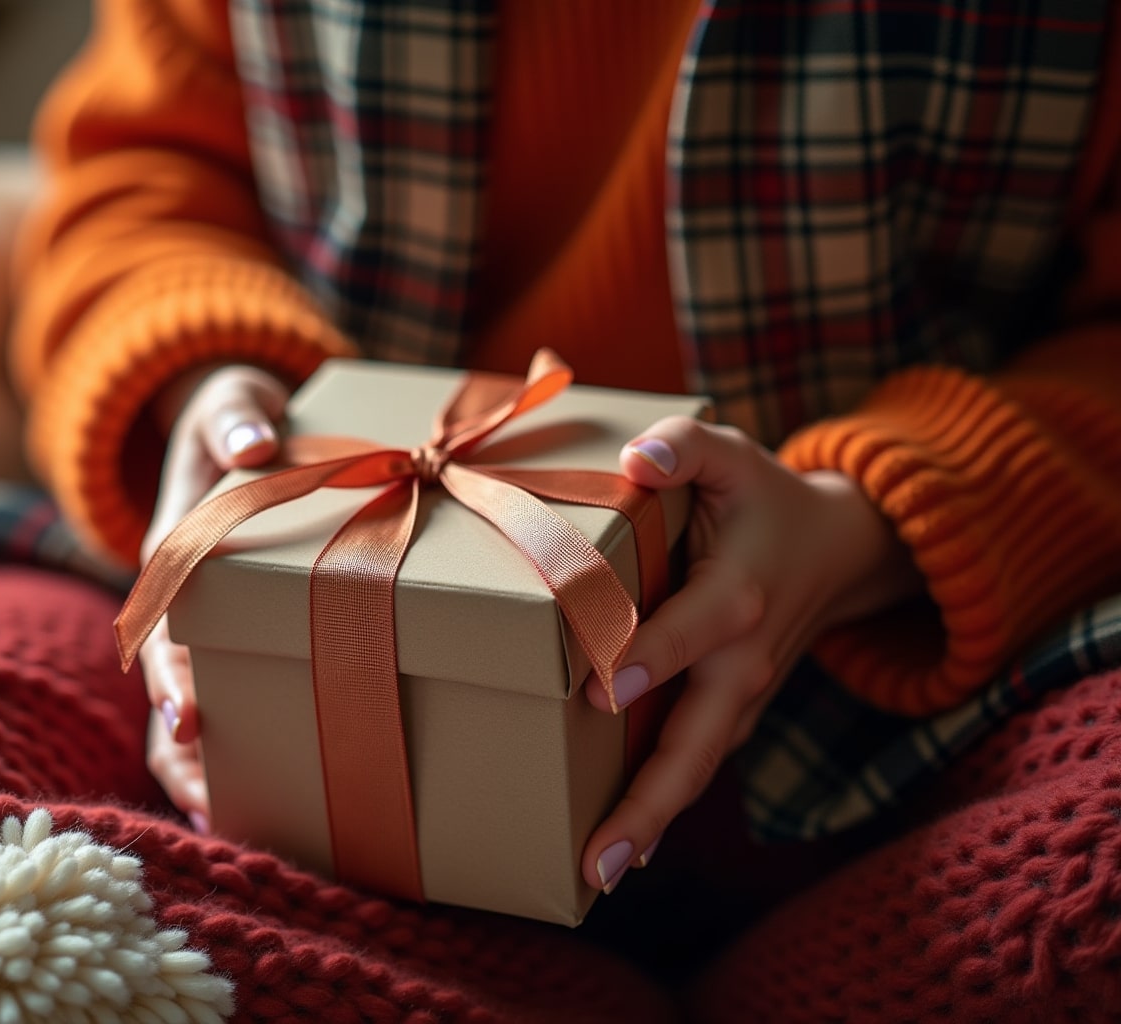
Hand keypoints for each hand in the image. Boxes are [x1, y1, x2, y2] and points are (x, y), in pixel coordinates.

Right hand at [138, 364, 289, 829]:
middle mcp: (180, 604)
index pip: (164, 625)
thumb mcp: (231, 405)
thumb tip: (255, 445)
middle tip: (211, 802)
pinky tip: (271, 805)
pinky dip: (240, 752)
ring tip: (233, 826)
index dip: (172, 674)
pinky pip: (231, 701)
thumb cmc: (239, 421)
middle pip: (170, 687)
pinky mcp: (236, 641)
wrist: (241, 430)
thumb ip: (235, 419)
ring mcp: (206, 630)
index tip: (188, 719)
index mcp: (174, 555)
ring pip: (191, 709)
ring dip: (205, 767)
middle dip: (183, 749)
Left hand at [578, 418, 921, 891]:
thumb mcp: (729, 454)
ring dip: (650, 823)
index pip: (688, 630)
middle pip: (696, 743)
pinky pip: (697, 767)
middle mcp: (742, 661)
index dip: (652, 654)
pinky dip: (663, 811)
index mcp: (737, 595)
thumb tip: (636, 461)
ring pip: (696, 770)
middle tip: (596, 861)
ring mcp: (742, 698)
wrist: (839, 551)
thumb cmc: (762, 498)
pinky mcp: (735, 716)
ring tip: (595, 876)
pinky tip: (622, 854)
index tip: (606, 686)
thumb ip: (683, 450)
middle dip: (648, 802)